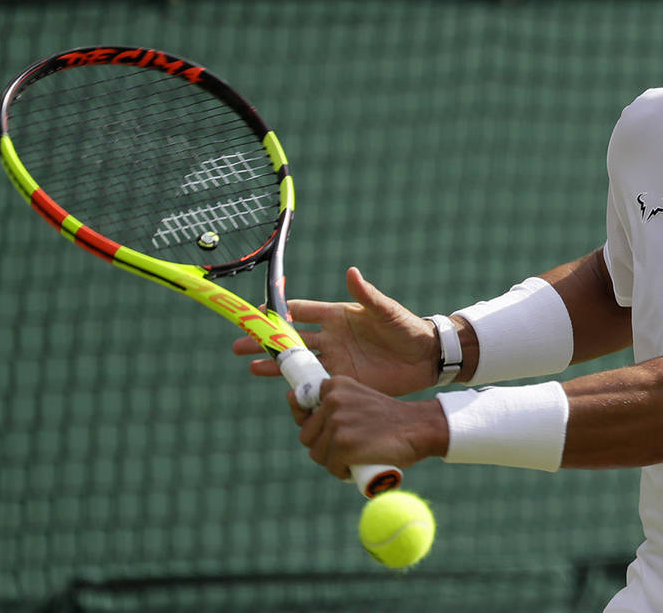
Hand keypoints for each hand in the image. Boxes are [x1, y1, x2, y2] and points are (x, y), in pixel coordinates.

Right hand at [233, 266, 438, 395]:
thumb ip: (367, 295)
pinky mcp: (343, 380)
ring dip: (274, 365)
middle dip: (265, 341)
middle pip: (290, 339)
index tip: (255, 313)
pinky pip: (315, 383)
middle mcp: (331, 337)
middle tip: (238, 344)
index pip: (300, 311)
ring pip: (297, 362)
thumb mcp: (386, 311)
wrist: (425, 357)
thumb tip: (351, 272)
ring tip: (249, 366)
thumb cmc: (406, 327)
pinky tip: (282, 389)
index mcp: (337, 315)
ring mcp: (335, 360)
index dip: (278, 312)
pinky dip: (298, 386)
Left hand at [288, 377, 448, 479]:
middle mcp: (333, 400)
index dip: (312, 423)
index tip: (328, 428)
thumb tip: (289, 397)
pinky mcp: (344, 445)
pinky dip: (344, 472)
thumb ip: (328, 399)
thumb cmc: (388, 417)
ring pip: (318, 454)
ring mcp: (337, 422)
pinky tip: (360, 465)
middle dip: (325, 446)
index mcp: (335, 385)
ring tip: (357, 455)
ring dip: (335, 461)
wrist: (419, 427)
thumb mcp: (356, 398)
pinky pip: (332, 467)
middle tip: (351, 446)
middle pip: (308, 436)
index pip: (302, 406)